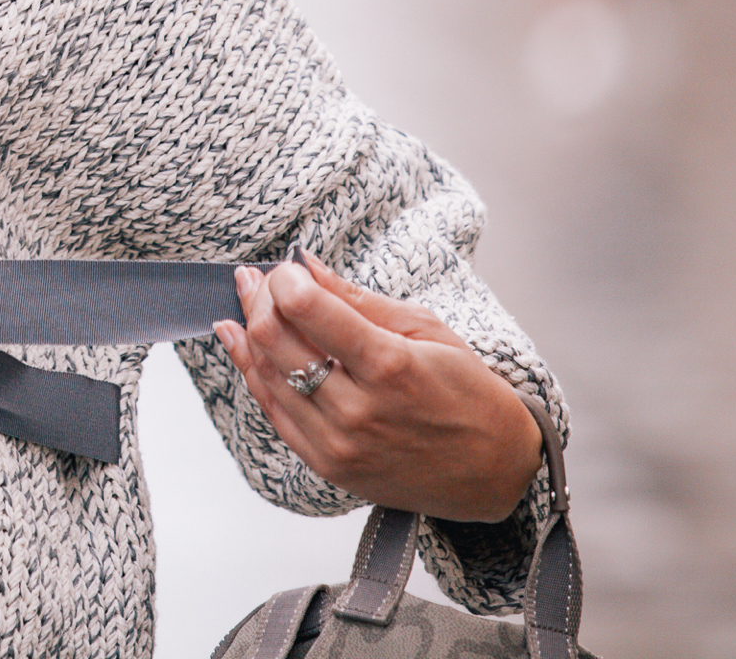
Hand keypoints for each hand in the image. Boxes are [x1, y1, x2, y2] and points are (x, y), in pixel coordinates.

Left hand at [213, 250, 541, 522]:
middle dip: (259, 299)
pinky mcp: (326, 465)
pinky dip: (252, 370)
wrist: (494, 472)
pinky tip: (241, 341)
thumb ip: (358, 298)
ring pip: (264, 374)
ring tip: (248, 300)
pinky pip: (272, 410)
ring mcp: (338, 443)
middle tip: (259, 278)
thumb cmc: (469, 394)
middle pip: (274, 339)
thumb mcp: (427, 330)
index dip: (283, 279)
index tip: (287, 268)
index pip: (306, 309)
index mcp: (389, 366)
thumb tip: (305, 263)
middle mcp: (357, 409)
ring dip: (248, 331)